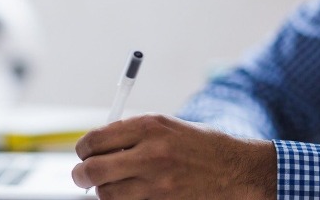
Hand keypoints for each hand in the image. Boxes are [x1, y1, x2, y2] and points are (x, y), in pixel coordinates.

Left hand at [72, 114, 275, 199]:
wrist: (238, 171)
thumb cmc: (200, 146)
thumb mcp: (167, 126)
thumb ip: (131, 133)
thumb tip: (95, 146)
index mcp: (149, 127)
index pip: (94, 140)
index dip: (83, 150)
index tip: (84, 154)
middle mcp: (151, 154)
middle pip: (92, 170)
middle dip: (81, 175)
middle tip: (82, 176)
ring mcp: (157, 184)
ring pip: (106, 195)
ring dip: (104, 192)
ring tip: (115, 185)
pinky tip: (133, 194)